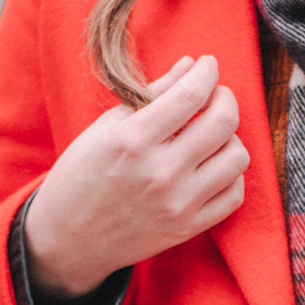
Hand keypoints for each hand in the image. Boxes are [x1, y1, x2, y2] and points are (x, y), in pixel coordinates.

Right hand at [22, 54, 249, 300]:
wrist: (67, 240)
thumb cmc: (81, 176)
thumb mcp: (104, 128)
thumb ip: (150, 94)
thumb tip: (190, 66)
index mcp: (133, 141)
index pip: (191, 95)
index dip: (207, 72)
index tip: (207, 64)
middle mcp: (160, 173)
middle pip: (223, 122)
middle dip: (225, 97)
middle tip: (215, 94)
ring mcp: (177, 204)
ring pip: (236, 157)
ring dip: (230, 137)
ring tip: (211, 133)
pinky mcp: (187, 228)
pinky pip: (234, 194)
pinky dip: (230, 174)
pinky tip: (212, 164)